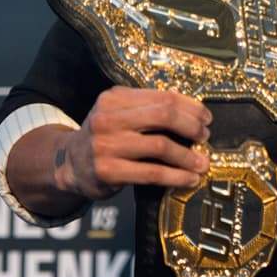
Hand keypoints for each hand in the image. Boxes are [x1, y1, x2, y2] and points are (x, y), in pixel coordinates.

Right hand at [53, 87, 211, 199]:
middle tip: (205, 137)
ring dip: (188, 156)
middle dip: (191, 126)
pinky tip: (189, 179)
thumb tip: (192, 111)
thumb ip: (148, 108)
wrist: (71, 165)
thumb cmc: (106, 137)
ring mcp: (106, 146)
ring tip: (202, 163)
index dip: (190, 107)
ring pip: (160, 146)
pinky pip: (152, 173)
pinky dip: (176, 176)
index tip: (205, 118)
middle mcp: (107, 119)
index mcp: (114, 99)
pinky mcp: (108, 172)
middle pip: (164, 115)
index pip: (162, 97)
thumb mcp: (119, 113)